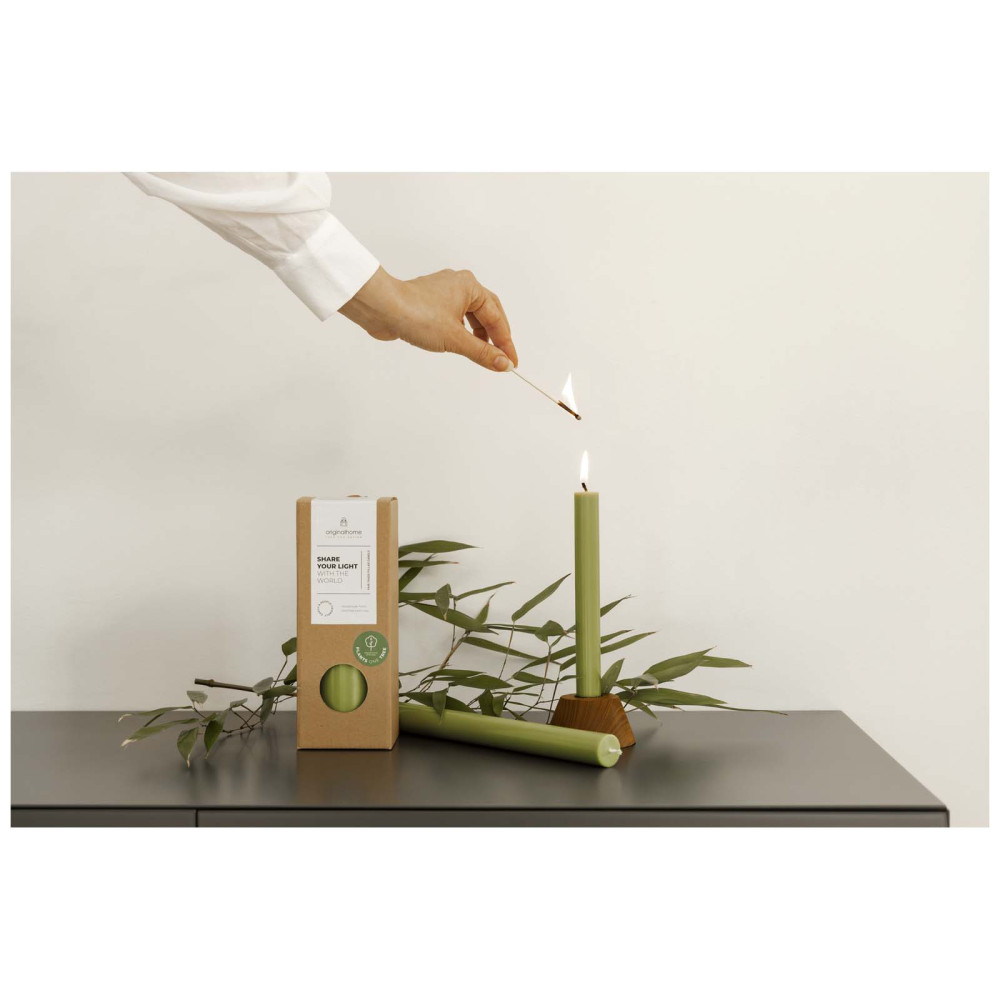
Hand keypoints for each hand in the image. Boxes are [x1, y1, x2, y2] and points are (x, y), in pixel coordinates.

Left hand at [339, 267, 517, 371]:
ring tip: (483, 354)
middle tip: (502, 358)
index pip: (497, 317)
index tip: (511, 362)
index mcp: (470, 287)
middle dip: (496, 336)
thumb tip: (503, 364)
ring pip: (470, 315)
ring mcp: (443, 293)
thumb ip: (482, 353)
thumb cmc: (416, 314)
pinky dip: (463, 331)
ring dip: (479, 335)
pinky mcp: (430, 303)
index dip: (505, 342)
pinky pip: (455, 317)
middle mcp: (459, 285)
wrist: (381, 309)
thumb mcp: (455, 339)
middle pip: (487, 313)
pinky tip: (462, 343)